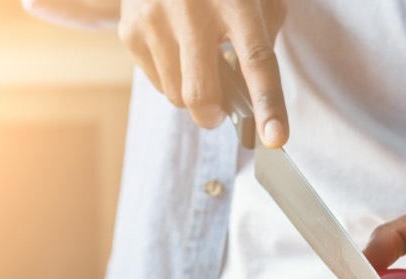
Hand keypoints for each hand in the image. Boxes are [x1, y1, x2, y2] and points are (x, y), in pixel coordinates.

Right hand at [118, 0, 288, 145]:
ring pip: (176, 95)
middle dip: (212, 116)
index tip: (275, 137)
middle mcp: (193, 10)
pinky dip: (171, 79)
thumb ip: (263, 42)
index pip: (257, 61)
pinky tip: (175, 49)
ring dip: (192, 95)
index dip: (268, 104)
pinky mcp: (130, 29)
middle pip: (201, 93)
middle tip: (218, 114)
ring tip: (197, 63)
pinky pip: (156, 83)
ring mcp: (156, 19)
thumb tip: (256, 100)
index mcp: (237, 3)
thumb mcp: (257, 1)